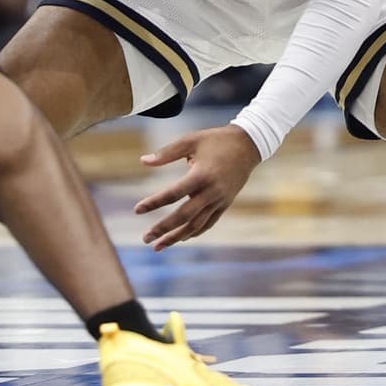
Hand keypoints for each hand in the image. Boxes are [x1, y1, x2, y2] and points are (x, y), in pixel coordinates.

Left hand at [134, 125, 261, 249]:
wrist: (248, 145)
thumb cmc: (216, 140)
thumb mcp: (190, 140)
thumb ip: (166, 152)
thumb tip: (143, 161)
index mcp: (201, 175)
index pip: (173, 194)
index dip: (154, 203)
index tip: (137, 210)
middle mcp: (211, 192)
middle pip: (184, 216)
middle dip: (163, 229)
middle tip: (145, 238)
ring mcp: (219, 200)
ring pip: (196, 225)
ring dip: (176, 237)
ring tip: (158, 246)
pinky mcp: (225, 204)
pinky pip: (208, 223)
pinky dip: (194, 232)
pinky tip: (181, 238)